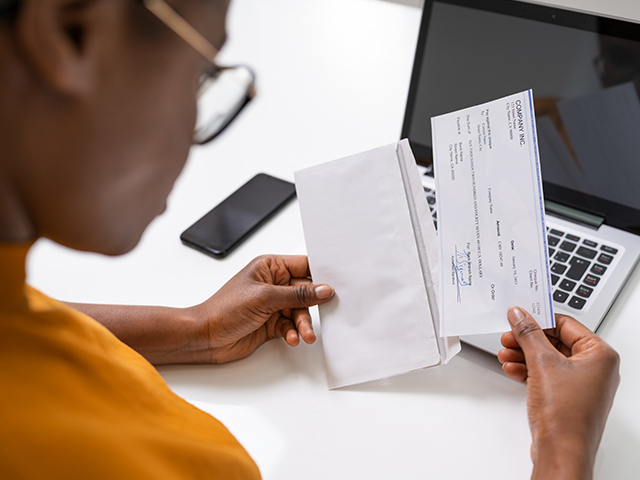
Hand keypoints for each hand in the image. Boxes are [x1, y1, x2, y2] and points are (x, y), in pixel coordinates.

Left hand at [187, 255, 333, 363]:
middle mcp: (273, 284)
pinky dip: (293, 332)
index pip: (304, 266)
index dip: (321, 275)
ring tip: (304, 334)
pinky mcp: (271, 323)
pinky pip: (290, 326)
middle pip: (306, 292)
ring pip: (299, 312)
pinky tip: (290, 337)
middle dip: (312, 306)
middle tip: (322, 315)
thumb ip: (297, 294)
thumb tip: (323, 289)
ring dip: (303, 324)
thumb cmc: (223, 309)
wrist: (204, 337)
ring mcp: (272, 304)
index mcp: (270, 267)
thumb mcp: (265, 298)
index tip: (336, 285)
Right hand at [498, 306, 619, 479]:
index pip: (566, 323)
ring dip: (524, 355)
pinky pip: (546, 375)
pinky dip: (528, 370)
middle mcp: (595, 369)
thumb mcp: (542, 363)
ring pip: (548, 359)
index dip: (539, 319)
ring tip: (505, 355)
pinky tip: (512, 369)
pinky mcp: (568, 397)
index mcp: (600, 355)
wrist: (561, 452)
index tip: (518, 317)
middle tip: (508, 337)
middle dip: (527, 340)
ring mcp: (582, 384)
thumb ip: (528, 334)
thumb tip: (520, 315)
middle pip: (555, 341)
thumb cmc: (566, 415)